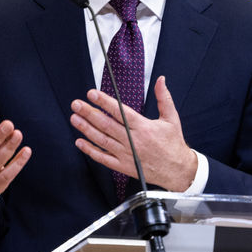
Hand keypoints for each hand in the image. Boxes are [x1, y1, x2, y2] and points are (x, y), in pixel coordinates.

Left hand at [70, 76, 197, 191]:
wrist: (177, 170)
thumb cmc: (173, 144)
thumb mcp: (171, 118)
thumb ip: (164, 98)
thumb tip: (161, 80)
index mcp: (144, 127)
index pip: (120, 112)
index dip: (104, 102)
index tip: (92, 94)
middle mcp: (133, 141)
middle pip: (106, 125)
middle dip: (89, 113)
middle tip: (76, 104)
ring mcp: (127, 154)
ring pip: (102, 140)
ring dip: (86, 129)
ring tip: (75, 118)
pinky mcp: (123, 166)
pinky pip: (103, 158)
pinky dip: (90, 150)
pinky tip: (80, 142)